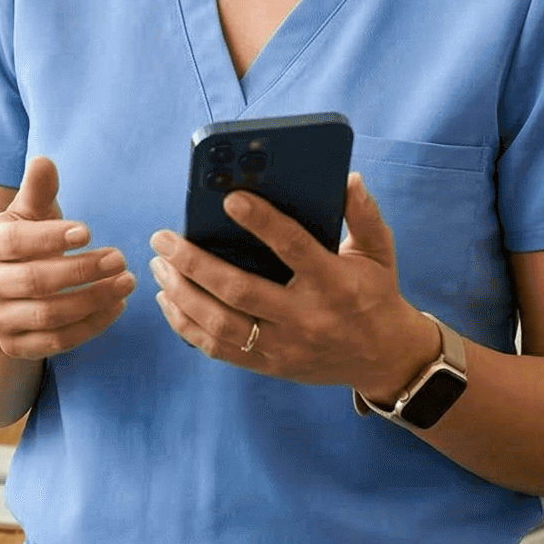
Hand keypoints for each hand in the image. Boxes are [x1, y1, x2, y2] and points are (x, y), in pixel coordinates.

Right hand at [0, 156, 134, 361]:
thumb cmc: (21, 247)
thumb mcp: (25, 216)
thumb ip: (37, 191)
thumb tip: (44, 161)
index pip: (14, 242)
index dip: (50, 237)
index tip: (88, 231)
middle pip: (35, 281)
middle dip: (82, 270)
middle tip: (120, 258)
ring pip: (49, 315)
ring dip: (93, 300)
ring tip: (126, 282)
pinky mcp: (15, 347)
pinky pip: (57, 342)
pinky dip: (90, 326)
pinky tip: (116, 307)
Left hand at [149, 174, 439, 400]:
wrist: (384, 359)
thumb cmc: (375, 294)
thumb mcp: (379, 251)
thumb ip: (363, 214)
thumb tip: (348, 178)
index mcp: (334, 284)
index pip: (294, 248)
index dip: (262, 222)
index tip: (229, 198)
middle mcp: (306, 318)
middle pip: (240, 291)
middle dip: (194, 262)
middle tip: (163, 238)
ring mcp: (285, 347)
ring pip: (221, 325)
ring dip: (182, 294)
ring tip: (160, 266)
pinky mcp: (269, 365)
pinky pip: (218, 349)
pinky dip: (186, 325)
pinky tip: (169, 299)